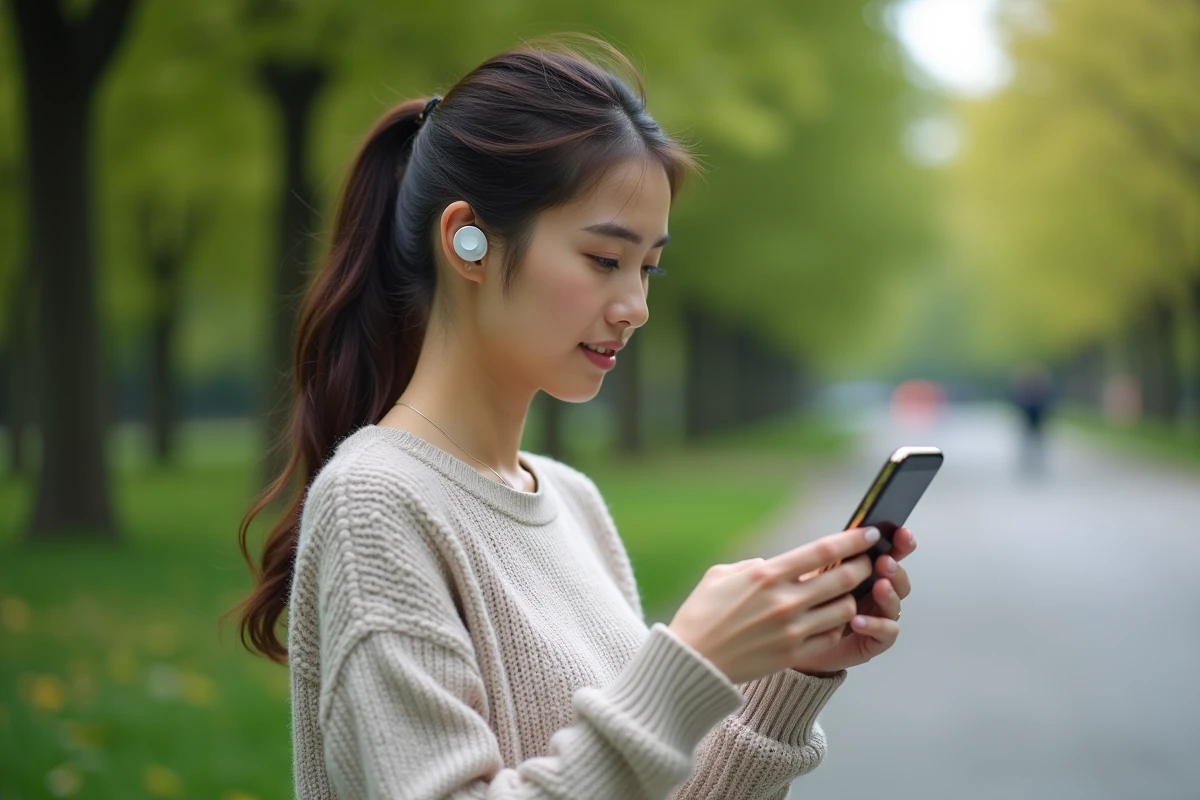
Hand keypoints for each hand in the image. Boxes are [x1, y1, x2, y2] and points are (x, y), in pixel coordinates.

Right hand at [668, 526, 878, 684]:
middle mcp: (784, 600)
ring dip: (851, 599)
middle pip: (843, 578)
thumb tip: (773, 564)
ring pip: (844, 609)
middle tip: (867, 563)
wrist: (693, 661)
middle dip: (863, 568)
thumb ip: (752, 564)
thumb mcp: (720, 575)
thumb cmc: (701, 614)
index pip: (823, 551)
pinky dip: (836, 626)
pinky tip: (829, 620)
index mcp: (766, 574)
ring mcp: (792, 629)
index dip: (853, 540)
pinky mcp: (793, 653)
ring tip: (846, 594)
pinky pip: (831, 637)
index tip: (871, 534)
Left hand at [789, 526, 916, 675]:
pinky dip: (875, 624)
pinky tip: (858, 620)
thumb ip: (831, 559)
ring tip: (879, 586)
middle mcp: (877, 592)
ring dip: (889, 593)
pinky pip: (886, 632)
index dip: (900, 542)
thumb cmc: (805, 604)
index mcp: (866, 571)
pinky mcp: (874, 640)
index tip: (900, 532)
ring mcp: (878, 616)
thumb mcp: (814, 575)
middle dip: (895, 568)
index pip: (891, 552)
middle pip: (898, 578)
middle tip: (884, 561)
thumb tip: (843, 536)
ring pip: (896, 603)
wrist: (796, 642)